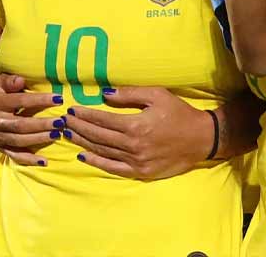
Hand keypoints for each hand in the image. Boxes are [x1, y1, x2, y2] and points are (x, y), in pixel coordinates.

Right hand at [0, 74, 63, 165]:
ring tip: (57, 134)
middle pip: (20, 125)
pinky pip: (15, 156)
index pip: (20, 101)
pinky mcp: (1, 148)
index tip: (59, 99)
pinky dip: (29, 160)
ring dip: (39, 139)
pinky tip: (44, 161)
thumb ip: (10, 80)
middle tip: (60, 122)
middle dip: (41, 124)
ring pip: (19, 141)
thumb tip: (20, 81)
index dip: (40, 100)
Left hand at [65, 86, 212, 179]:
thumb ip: (130, 94)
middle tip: (64, 121)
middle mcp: (133, 145)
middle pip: (98, 136)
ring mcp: (136, 161)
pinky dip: (96, 162)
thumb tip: (105, 94)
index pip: (102, 120)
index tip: (72, 109)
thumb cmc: (180, 113)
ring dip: (83, 142)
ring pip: (102, 151)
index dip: (85, 114)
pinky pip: (113, 168)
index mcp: (136, 125)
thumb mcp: (157, 95)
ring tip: (68, 134)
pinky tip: (83, 155)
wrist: (201, 138)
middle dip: (79, 127)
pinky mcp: (140, 172)